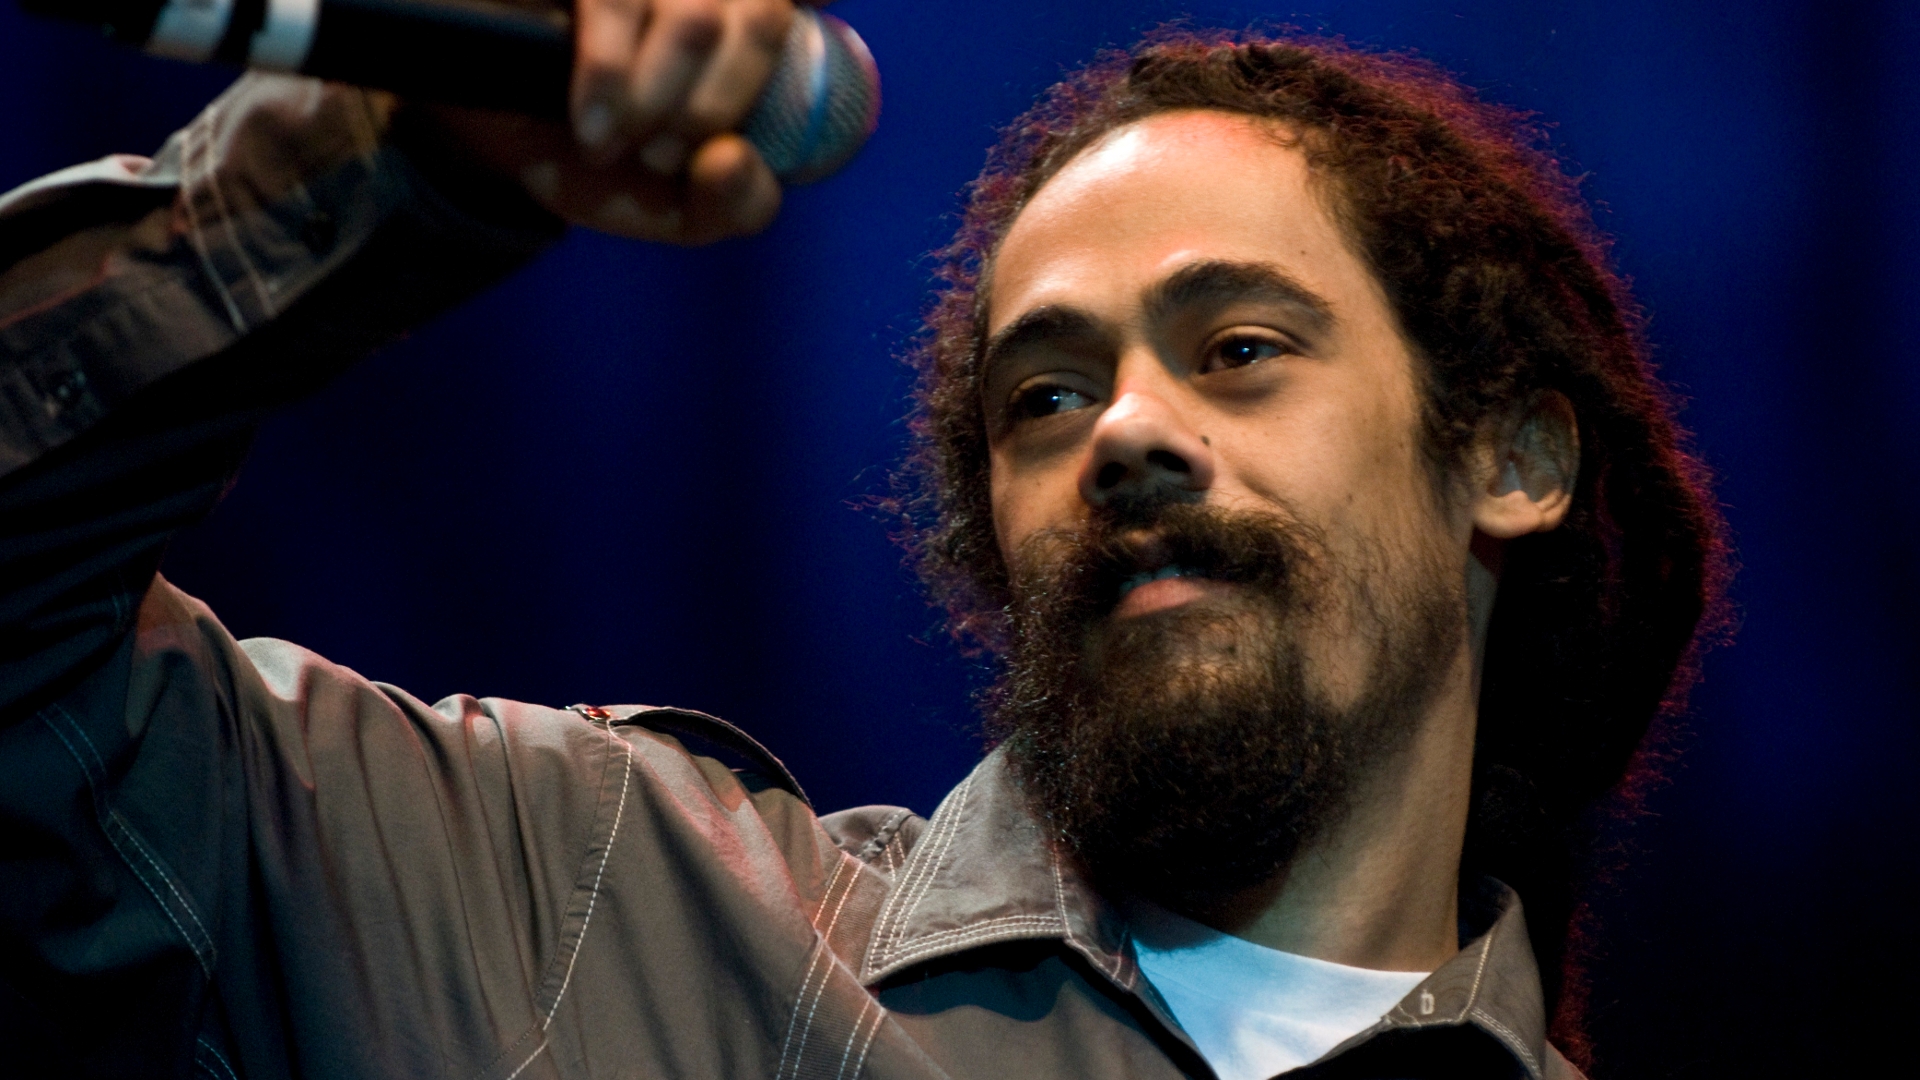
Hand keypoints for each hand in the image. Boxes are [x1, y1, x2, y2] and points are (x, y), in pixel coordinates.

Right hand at [427, 0, 794, 244]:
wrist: (493, 141)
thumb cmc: (602, 160)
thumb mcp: (676, 206)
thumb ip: (736, 204)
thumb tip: (734, 160)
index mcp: (751, 25)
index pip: (798, 23)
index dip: (769, 80)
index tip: (713, 146)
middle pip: (759, 21)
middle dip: (706, 112)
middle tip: (652, 157)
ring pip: (697, 18)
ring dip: (656, 100)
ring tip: (609, 145)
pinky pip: (615, 2)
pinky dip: (607, 76)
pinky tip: (589, 123)